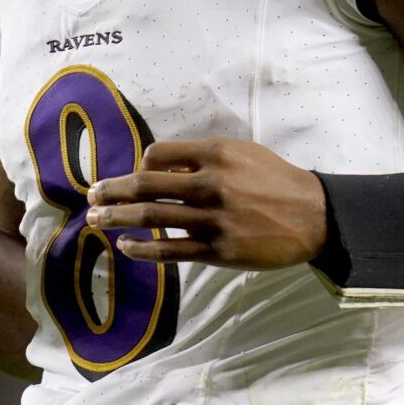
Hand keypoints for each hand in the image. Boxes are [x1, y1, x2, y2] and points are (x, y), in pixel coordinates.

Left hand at [84, 139, 325, 269]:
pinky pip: (170, 250)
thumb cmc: (275, 180)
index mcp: (215, 154)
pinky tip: (125, 246)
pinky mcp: (217, 250)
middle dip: (112, 191)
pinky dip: (142, 249)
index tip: (131, 177)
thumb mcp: (242, 154)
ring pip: (151, 218)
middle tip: (90, 195)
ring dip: (117, 218)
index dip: (138, 165)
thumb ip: (203, 158)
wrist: (313, 216)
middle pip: (145, 186)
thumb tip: (160, 169)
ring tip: (94, 219)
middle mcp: (210, 184)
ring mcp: (212, 219)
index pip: (157, 155)